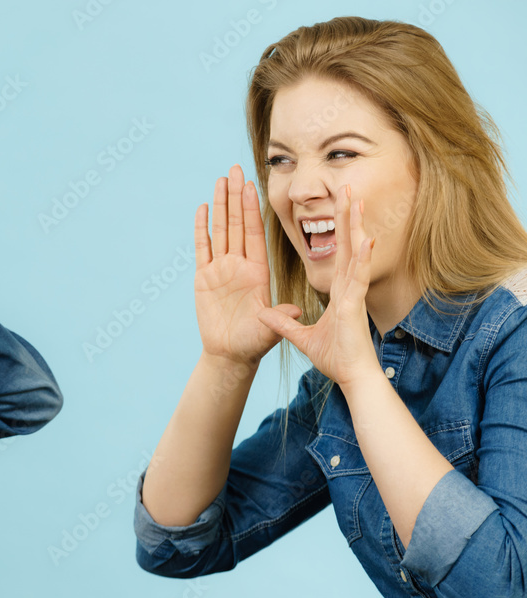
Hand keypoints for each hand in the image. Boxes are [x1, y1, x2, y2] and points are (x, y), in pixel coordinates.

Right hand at [194, 165, 300, 366]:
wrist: (231, 355)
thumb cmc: (254, 343)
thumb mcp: (271, 329)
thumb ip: (280, 316)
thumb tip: (296, 310)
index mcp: (257, 272)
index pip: (255, 234)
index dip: (252, 209)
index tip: (252, 186)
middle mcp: (239, 265)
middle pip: (237, 224)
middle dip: (236, 196)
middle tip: (235, 169)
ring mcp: (220, 269)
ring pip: (220, 230)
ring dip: (220, 205)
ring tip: (220, 179)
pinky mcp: (203, 278)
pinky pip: (202, 248)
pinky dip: (202, 228)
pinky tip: (203, 208)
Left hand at [257, 185, 379, 386]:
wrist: (351, 377)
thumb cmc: (336, 357)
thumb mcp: (301, 336)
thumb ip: (283, 323)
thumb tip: (265, 314)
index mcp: (338, 290)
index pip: (336, 252)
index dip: (336, 230)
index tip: (335, 207)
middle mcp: (348, 286)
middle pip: (347, 243)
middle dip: (346, 216)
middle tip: (346, 188)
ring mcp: (353, 293)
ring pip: (355, 252)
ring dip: (356, 225)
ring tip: (355, 199)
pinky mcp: (354, 304)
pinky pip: (358, 277)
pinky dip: (362, 258)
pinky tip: (365, 238)